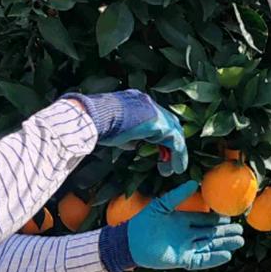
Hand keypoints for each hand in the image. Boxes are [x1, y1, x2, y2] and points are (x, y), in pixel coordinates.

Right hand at [66, 89, 187, 175]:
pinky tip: (176, 169)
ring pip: (175, 133)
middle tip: (168, 160)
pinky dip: (178, 156)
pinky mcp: (159, 124)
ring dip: (176, 153)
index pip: (154, 118)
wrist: (92, 117)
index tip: (158, 150)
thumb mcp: (115, 130)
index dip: (159, 135)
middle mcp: (147, 103)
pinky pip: (176, 142)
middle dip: (171, 143)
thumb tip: (135, 145)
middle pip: (169, 123)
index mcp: (135, 101)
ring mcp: (154, 111)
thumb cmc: (95, 123)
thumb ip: (128, 136)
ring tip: (172, 170)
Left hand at [126, 181, 244, 270]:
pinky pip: (201, 260)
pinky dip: (213, 258)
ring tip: (239, 242)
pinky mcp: (182, 260)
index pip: (205, 220)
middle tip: (241, 231)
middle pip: (211, 234)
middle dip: (226, 233)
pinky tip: (226, 255)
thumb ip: (178, 195)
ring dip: (224, 245)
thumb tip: (195, 183)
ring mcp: (186, 248)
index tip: (230, 217)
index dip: (217, 219)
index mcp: (183, 221)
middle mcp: (187, 235)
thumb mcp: (162, 204)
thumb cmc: (144, 221)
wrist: (130, 241)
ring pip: (209, 246)